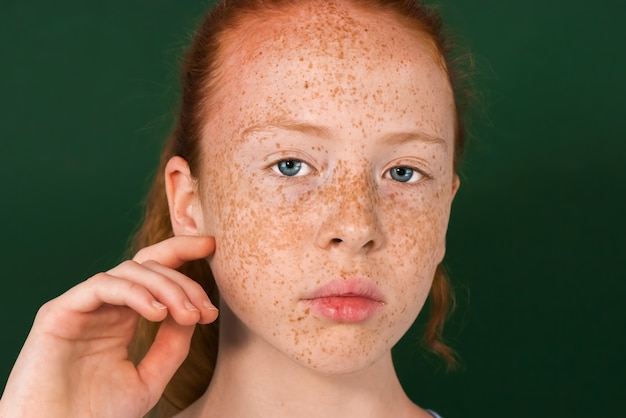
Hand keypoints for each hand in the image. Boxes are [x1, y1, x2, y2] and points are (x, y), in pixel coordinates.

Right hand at [0, 236, 217, 417]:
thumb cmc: (97, 415)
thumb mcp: (150, 378)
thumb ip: (172, 345)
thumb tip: (194, 311)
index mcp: (122, 317)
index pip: (153, 271)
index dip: (181, 252)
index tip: (211, 247)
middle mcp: (102, 306)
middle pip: (147, 267)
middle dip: (183, 282)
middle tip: (205, 310)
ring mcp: (81, 307)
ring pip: (129, 271)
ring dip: (166, 287)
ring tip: (188, 315)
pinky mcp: (59, 312)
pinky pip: (102, 286)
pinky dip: (135, 293)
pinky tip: (158, 313)